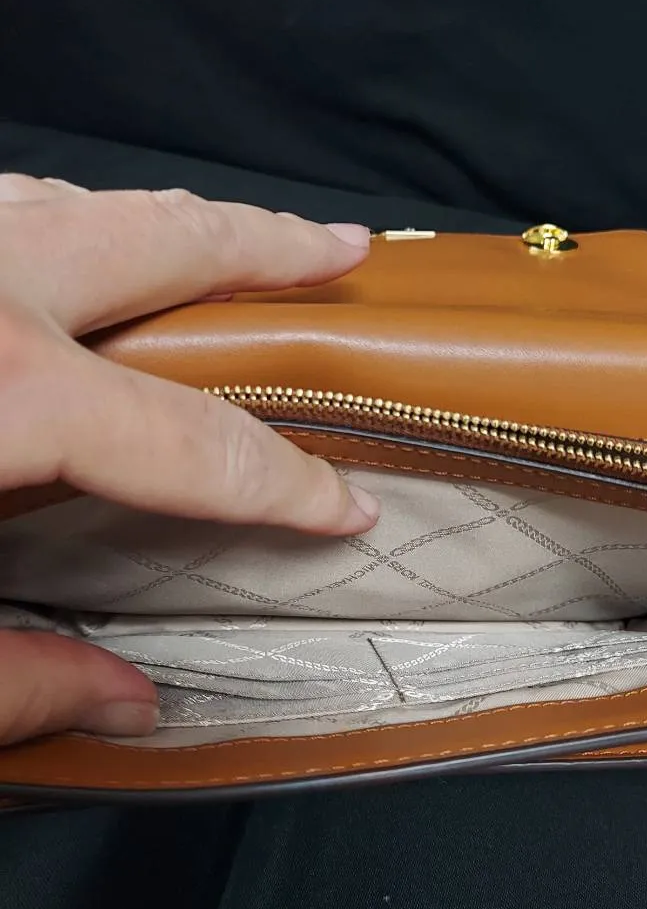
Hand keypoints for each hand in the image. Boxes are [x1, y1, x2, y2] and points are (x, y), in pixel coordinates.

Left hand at [0, 174, 378, 743]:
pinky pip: (6, 211)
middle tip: (344, 250)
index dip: (285, 483)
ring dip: (167, 223)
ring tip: (234, 239)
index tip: (351, 508)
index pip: (189, 442)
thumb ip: (12, 684)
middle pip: (160, 245)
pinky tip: (81, 249)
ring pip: (73, 204)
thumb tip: (124, 704)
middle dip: (268, 250)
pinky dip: (66, 222)